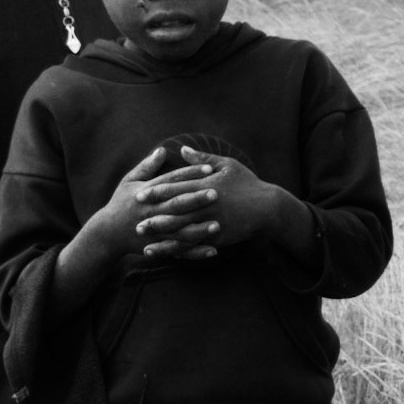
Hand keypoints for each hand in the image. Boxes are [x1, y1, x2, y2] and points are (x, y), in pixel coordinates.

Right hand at [88, 148, 220, 261]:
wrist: (106, 234)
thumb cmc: (120, 203)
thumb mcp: (129, 181)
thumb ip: (147, 166)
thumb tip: (163, 149)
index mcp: (146, 193)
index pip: (171, 181)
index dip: (190, 173)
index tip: (210, 168)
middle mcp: (152, 211)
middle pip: (177, 204)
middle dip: (197, 199)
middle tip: (217, 193)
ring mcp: (155, 231)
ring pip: (180, 230)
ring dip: (199, 229)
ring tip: (218, 224)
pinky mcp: (158, 247)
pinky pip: (179, 251)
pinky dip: (196, 252)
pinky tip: (213, 250)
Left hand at [136, 146, 296, 258]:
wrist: (269, 207)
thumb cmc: (248, 183)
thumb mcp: (227, 165)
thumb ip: (202, 159)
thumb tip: (181, 149)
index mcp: (206, 184)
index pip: (176, 187)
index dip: (156, 191)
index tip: (140, 194)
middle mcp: (206, 204)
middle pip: (175, 211)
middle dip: (154, 217)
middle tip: (134, 222)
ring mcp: (212, 221)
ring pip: (182, 231)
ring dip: (162, 238)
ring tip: (144, 242)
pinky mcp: (218, 236)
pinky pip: (196, 244)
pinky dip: (180, 250)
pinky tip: (167, 253)